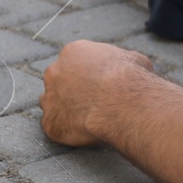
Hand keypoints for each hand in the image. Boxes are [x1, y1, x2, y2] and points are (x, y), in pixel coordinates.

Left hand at [40, 40, 154, 146]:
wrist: (122, 102)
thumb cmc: (131, 78)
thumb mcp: (133, 59)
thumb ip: (122, 62)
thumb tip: (130, 67)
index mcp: (73, 52)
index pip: (75, 61)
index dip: (88, 73)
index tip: (99, 82)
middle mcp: (54, 72)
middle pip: (59, 81)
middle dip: (72, 89)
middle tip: (92, 99)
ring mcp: (49, 98)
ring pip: (52, 103)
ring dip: (66, 109)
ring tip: (88, 116)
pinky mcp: (50, 123)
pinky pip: (56, 126)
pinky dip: (68, 129)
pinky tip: (85, 130)